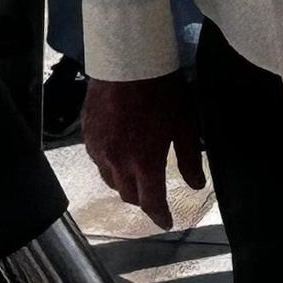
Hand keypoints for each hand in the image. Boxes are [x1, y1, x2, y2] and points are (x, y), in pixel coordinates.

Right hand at [81, 73, 203, 229]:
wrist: (127, 60)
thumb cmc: (161, 90)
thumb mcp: (183, 123)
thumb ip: (189, 158)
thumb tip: (196, 186)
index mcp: (145, 162)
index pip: (151, 203)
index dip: (160, 216)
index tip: (167, 222)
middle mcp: (118, 162)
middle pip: (128, 195)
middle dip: (142, 200)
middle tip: (153, 195)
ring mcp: (98, 149)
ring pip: (110, 180)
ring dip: (124, 184)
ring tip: (134, 176)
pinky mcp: (86, 135)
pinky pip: (97, 162)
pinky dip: (109, 166)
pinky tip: (117, 155)